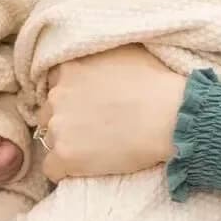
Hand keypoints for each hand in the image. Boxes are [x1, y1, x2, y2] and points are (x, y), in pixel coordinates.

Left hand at [38, 46, 184, 179]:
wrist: (170, 117)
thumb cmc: (155, 83)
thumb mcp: (124, 50)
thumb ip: (100, 53)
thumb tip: (97, 56)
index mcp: (68, 69)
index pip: (55, 84)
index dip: (72, 97)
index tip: (89, 105)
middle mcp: (57, 95)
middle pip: (50, 112)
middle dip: (69, 120)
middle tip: (96, 128)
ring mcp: (58, 126)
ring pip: (50, 139)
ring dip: (67, 144)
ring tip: (95, 149)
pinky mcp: (65, 156)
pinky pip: (51, 169)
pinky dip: (65, 170)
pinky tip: (84, 168)